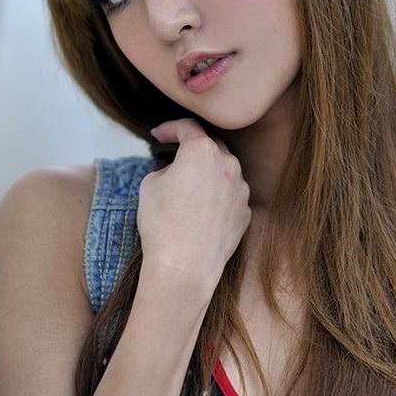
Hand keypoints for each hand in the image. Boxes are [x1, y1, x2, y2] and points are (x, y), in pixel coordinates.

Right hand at [137, 118, 251, 296]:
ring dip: (207, 173)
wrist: (184, 268)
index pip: (187, 127)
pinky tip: (201, 211)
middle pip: (210, 146)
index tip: (159, 135)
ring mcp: (241, 190)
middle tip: (174, 156)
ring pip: (224, 171)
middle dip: (192, 148)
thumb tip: (177, 170)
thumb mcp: (150, 184)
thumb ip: (167, 167)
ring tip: (188, 188)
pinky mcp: (245, 213)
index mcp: (202, 151)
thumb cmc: (162, 224)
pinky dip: (218, 196)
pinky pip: (231, 195)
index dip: (170, 128)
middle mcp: (228, 164)